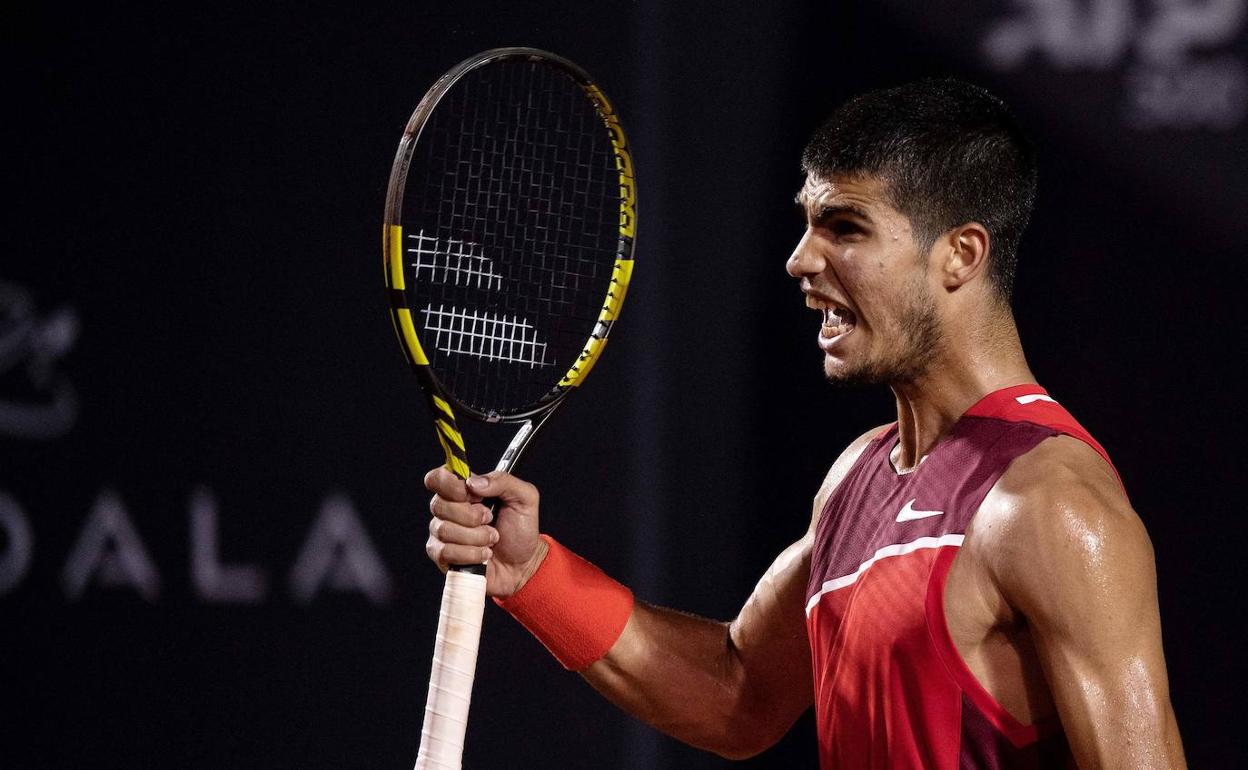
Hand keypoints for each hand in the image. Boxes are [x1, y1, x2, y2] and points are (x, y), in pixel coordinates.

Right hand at [423, 467, 548, 596]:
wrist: (522, 564)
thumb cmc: (520, 529)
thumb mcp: (524, 498)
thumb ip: (503, 481)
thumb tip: (473, 483)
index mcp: (464, 490)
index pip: (437, 478)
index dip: (451, 485)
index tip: (474, 495)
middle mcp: (448, 509)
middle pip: (439, 505)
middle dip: (472, 516)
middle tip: (491, 519)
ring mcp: (442, 532)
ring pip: (444, 530)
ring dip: (476, 537)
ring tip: (492, 539)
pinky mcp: (442, 556)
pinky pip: (446, 551)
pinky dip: (471, 554)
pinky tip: (484, 553)